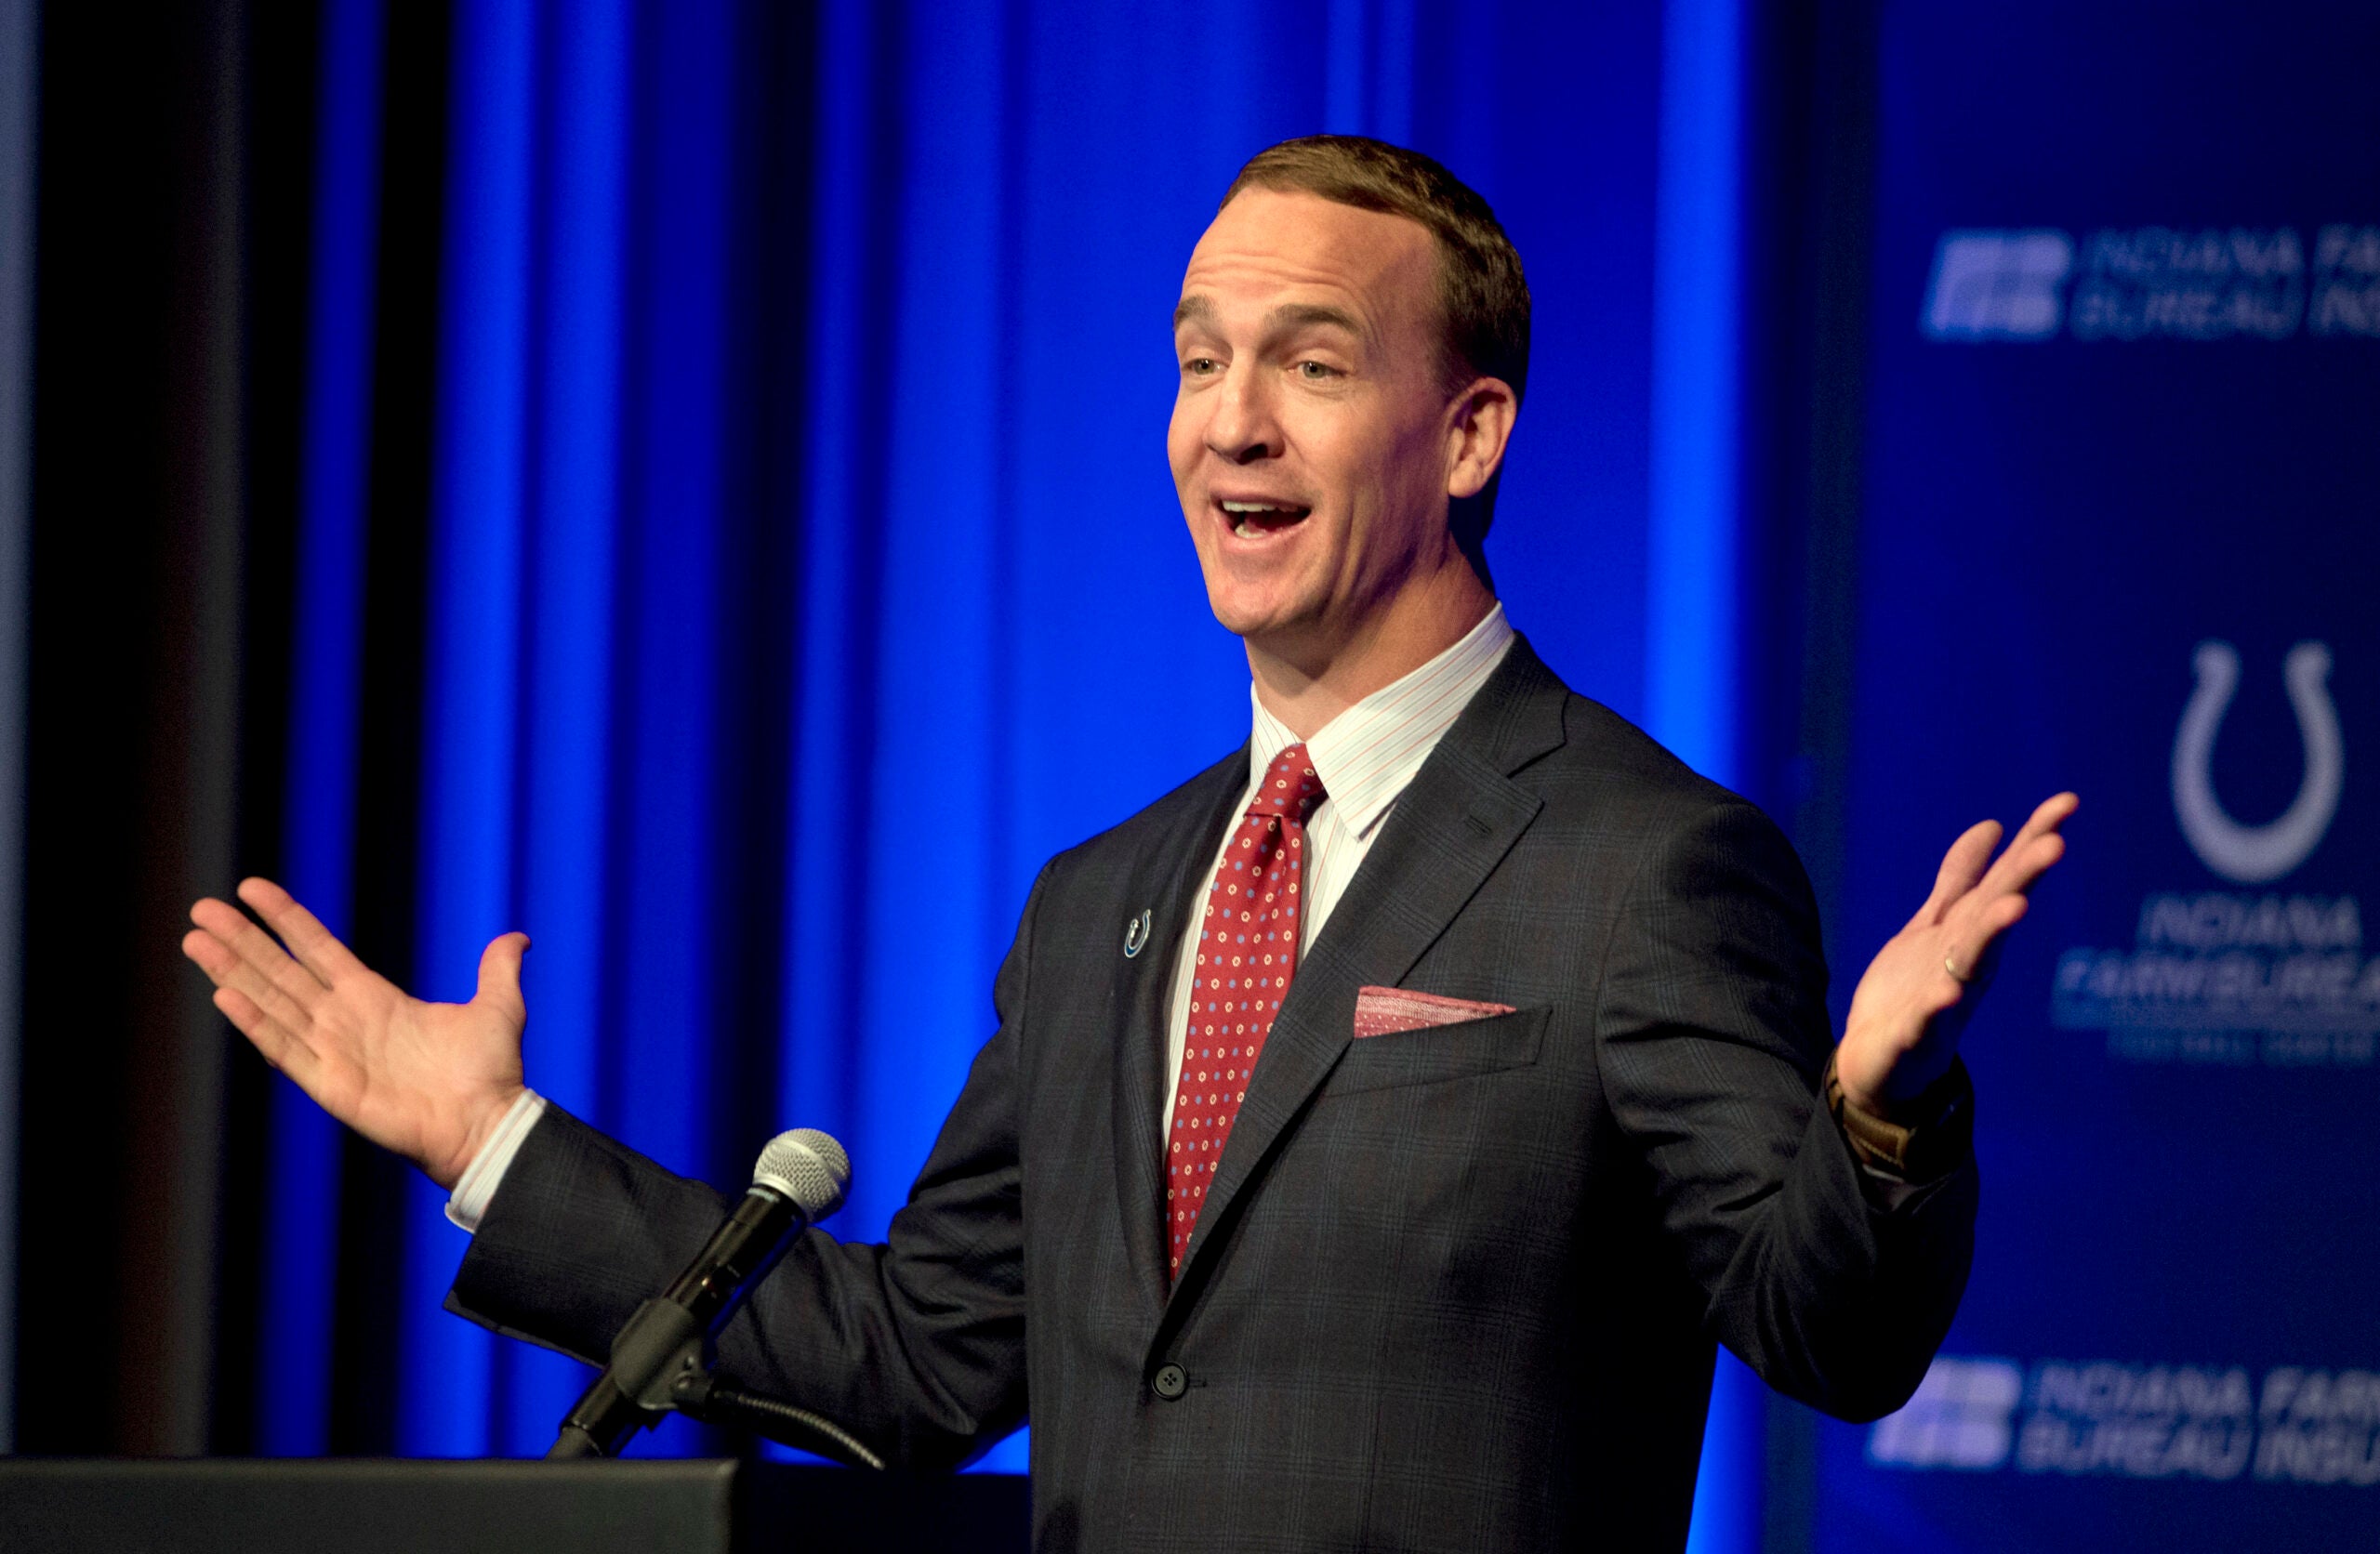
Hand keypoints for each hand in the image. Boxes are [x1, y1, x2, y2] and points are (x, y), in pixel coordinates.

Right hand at [182, 878, 529, 1189]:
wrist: (488, 1122)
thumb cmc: (490, 1073)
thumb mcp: (498, 1007)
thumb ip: (497, 969)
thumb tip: (517, 938)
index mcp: (375, 998)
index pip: (318, 949)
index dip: (285, 919)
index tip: (251, 889)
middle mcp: (344, 1020)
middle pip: (281, 970)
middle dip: (241, 939)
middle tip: (200, 910)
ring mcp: (332, 1051)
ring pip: (271, 1002)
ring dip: (233, 972)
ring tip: (195, 941)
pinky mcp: (330, 1084)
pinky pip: (284, 1049)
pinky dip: (255, 1023)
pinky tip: (225, 995)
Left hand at [1837, 792, 2078, 1117]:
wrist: (1878, 1062)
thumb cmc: (1912, 989)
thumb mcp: (1935, 924)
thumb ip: (1961, 878)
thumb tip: (1993, 823)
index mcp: (1971, 933)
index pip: (2007, 880)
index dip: (2035, 841)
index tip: (2067, 801)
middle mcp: (1968, 963)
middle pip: (1998, 915)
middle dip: (2024, 880)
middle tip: (2056, 845)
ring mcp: (1945, 999)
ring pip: (1973, 963)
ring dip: (1993, 935)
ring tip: (2013, 908)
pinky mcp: (1914, 1035)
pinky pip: (1927, 1021)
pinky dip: (1936, 1008)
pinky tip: (1945, 995)